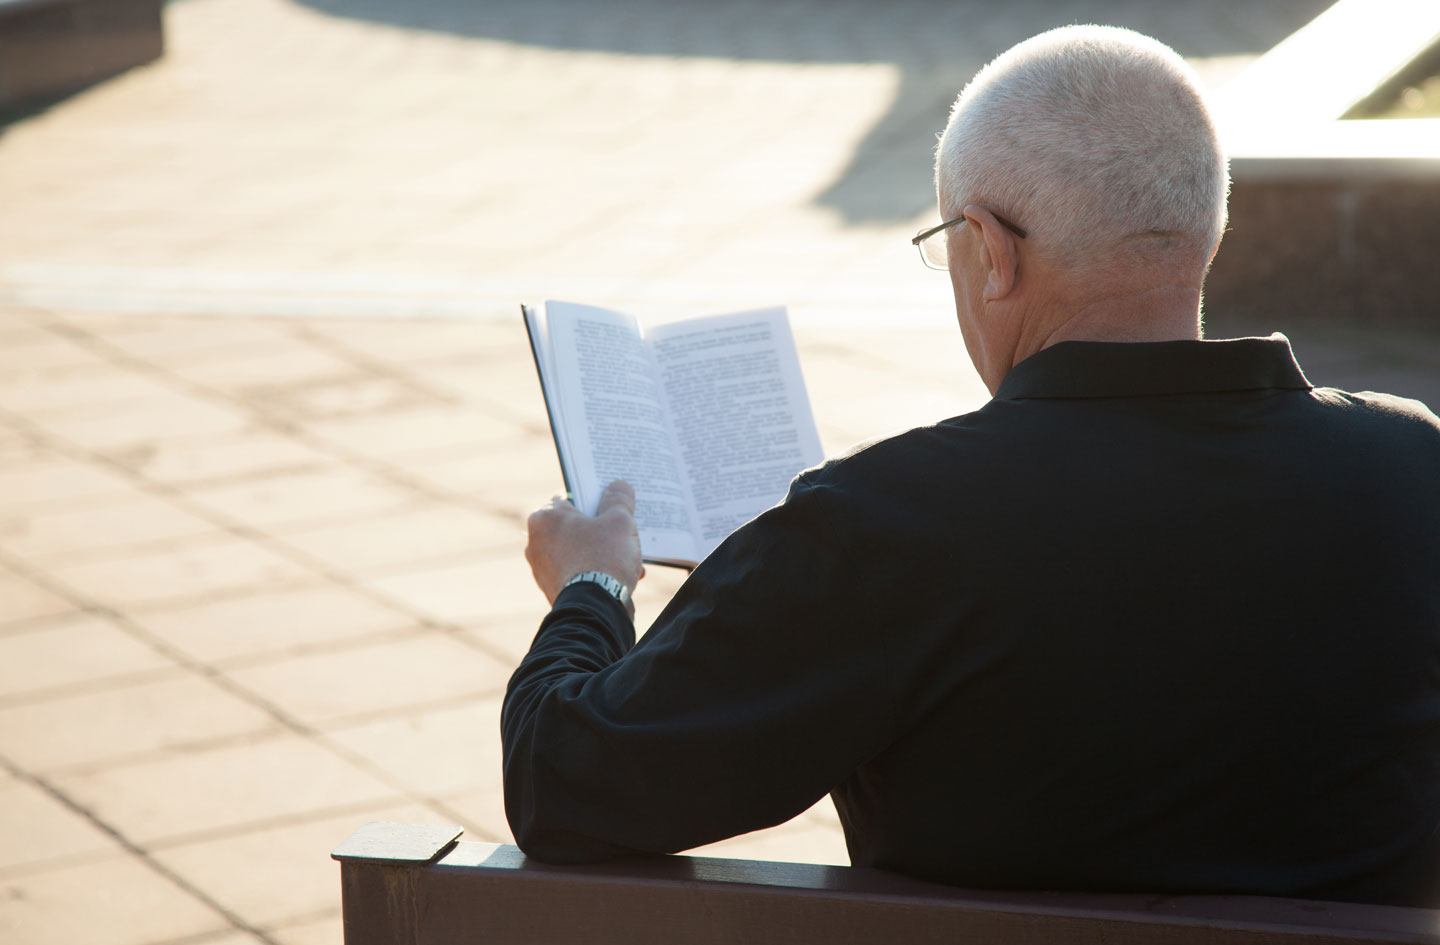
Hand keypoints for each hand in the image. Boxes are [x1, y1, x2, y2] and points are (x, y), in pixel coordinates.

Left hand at [526, 480, 644, 612]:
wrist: (595, 608)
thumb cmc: (603, 558)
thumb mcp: (619, 521)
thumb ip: (619, 500)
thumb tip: (619, 487)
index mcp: (544, 518)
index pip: (570, 497)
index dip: (593, 498)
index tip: (610, 502)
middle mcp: (536, 542)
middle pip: (574, 526)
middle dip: (600, 529)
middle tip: (622, 531)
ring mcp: (542, 569)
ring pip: (577, 551)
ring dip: (600, 553)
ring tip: (626, 559)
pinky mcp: (552, 590)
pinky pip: (577, 573)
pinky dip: (594, 572)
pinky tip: (618, 577)